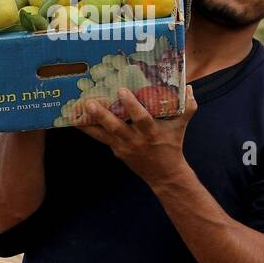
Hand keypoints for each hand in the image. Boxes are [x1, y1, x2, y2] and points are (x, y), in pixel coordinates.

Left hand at [73, 85, 197, 187]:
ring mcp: (123, 146)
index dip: (131, 105)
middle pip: (115, 127)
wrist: (164, 175)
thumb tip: (189, 87)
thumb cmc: (172, 146)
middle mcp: (135, 140)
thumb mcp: (181, 127)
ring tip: (74, 111)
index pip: (141, 118)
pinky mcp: (116, 150)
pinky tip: (75, 120)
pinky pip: (100, 138)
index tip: (121, 91)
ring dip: (88, 123)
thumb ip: (187, 107)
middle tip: (89, 103)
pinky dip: (88, 129)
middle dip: (102, 115)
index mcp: (151, 132)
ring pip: (102, 134)